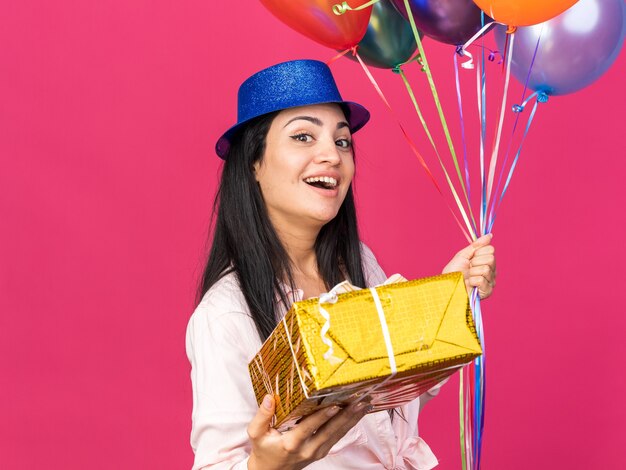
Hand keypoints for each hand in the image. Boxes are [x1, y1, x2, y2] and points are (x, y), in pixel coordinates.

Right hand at [247, 395, 369, 469]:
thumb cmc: (263, 450)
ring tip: (364, 404)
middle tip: (359, 401)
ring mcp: (317, 452)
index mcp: (291, 444)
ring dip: (352, 419)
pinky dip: (348, 425)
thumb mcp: (256, 434)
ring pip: (338, 434)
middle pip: (330, 431)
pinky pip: (337, 437)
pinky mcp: (322, 451)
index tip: (335, 405)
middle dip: (346, 416)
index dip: (322, 417)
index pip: (310, 428)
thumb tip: (270, 397)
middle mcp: (307, 449)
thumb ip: (262, 416)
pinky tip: (357, 414)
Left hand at [442, 234, 495, 299]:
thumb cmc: (454, 272)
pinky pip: (481, 280)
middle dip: (475, 262)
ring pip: (486, 269)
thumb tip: (489, 235)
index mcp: (486, 261)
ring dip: (472, 272)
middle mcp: (491, 270)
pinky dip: (472, 281)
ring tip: (468, 277)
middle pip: (491, 258)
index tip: (470, 258)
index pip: (491, 249)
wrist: (447, 286)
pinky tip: (469, 284)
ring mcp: (491, 281)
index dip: (478, 252)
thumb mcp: (463, 255)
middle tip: (469, 268)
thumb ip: (477, 245)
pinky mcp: (488, 291)